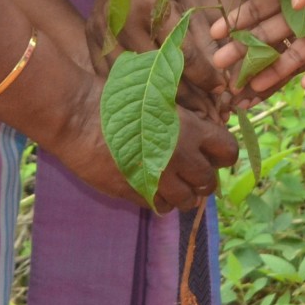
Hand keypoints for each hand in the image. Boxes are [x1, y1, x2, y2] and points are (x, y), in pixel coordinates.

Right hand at [43, 72, 236, 211]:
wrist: (77, 115)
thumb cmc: (114, 97)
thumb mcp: (156, 96)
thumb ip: (181, 117)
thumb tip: (197, 130)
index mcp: (189, 129)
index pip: (228, 151)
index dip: (222, 154)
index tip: (212, 153)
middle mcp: (179, 157)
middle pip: (209, 183)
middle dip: (203, 179)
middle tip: (190, 171)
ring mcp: (158, 178)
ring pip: (187, 202)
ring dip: (183, 193)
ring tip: (170, 182)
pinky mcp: (136, 193)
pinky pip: (160, 208)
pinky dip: (160, 200)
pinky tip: (149, 185)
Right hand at [109, 0, 231, 111]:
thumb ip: (200, 33)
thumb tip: (219, 73)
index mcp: (156, 6)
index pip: (184, 56)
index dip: (206, 78)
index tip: (222, 93)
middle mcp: (127, 22)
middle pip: (159, 76)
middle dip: (188, 100)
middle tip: (208, 115)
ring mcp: (105, 32)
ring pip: (134, 82)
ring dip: (160, 102)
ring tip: (184, 117)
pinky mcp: (92, 38)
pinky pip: (111, 76)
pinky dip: (132, 93)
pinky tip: (150, 103)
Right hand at [217, 0, 304, 96]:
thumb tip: (292, 2)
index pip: (259, 7)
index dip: (238, 20)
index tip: (216, 34)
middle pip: (271, 34)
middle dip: (245, 49)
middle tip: (221, 64)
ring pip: (296, 53)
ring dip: (276, 69)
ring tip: (252, 84)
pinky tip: (304, 83)